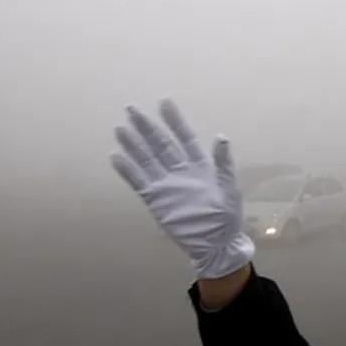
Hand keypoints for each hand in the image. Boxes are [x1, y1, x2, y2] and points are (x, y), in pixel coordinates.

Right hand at [110, 99, 254, 278]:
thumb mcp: (230, 188)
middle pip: (160, 144)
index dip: (175, 120)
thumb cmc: (226, 217)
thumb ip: (223, 163)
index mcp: (199, 165)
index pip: (184, 137)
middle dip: (146, 127)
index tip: (164, 101)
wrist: (215, 244)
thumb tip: (221, 136)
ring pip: (147, 159)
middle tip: (131, 108)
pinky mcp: (156, 200)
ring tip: (120, 129)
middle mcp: (180, 170)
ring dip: (134, 144)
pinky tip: (116, 157)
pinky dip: (128, 170)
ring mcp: (166, 184)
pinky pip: (139, 182)